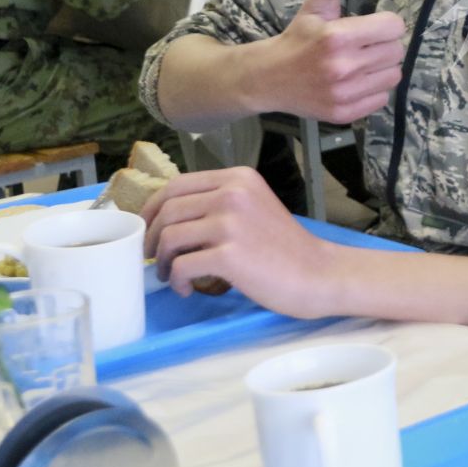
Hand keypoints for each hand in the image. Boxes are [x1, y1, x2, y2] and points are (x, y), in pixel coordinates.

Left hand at [143, 167, 339, 316]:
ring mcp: (231, 223)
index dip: (152, 208)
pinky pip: (181, 266)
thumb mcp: (254, 207)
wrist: (319, 274)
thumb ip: (219, 202)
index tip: (148, 229)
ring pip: (169, 238)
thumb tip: (169, 217)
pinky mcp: (229, 255)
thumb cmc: (285, 247)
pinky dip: (177, 280)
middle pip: (167, 210)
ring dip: (162, 261)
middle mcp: (233, 193)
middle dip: (152, 237)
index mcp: (238, 178)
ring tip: (171, 275)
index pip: (176, 184)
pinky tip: (187, 288)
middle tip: (153, 258)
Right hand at [252, 0, 405, 122]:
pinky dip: (374, 90)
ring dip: (382, 68)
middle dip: (383, 45)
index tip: (371, 27)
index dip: (385, 24)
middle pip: (396, 51)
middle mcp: (343, 66)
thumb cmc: (297, 39)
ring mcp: (344, 93)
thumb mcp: (315, 7)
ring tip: (362, 63)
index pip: (393, 27)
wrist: (268, 78)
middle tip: (364, 45)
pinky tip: (356, 82)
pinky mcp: (344, 113)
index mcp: (337, 36)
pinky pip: (382, 98)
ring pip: (393, 75)